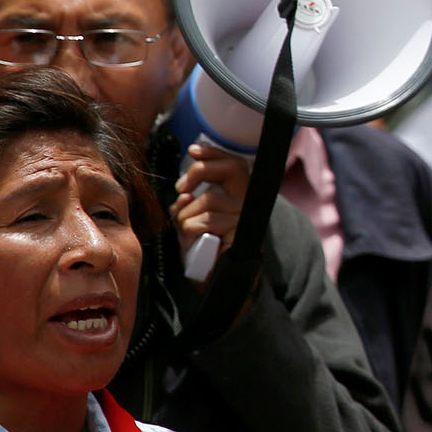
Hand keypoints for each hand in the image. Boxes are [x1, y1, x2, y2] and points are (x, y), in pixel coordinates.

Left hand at [172, 142, 251, 258]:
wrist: (214, 280)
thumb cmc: (202, 248)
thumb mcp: (192, 218)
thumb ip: (190, 201)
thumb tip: (186, 193)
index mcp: (239, 196)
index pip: (234, 164)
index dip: (215, 153)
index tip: (193, 150)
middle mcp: (248, 203)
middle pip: (231, 169)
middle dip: (201, 171)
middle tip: (182, 187)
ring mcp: (246, 218)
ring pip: (208, 200)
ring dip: (186, 215)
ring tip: (187, 233)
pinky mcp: (240, 234)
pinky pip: (205, 221)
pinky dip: (190, 230)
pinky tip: (193, 241)